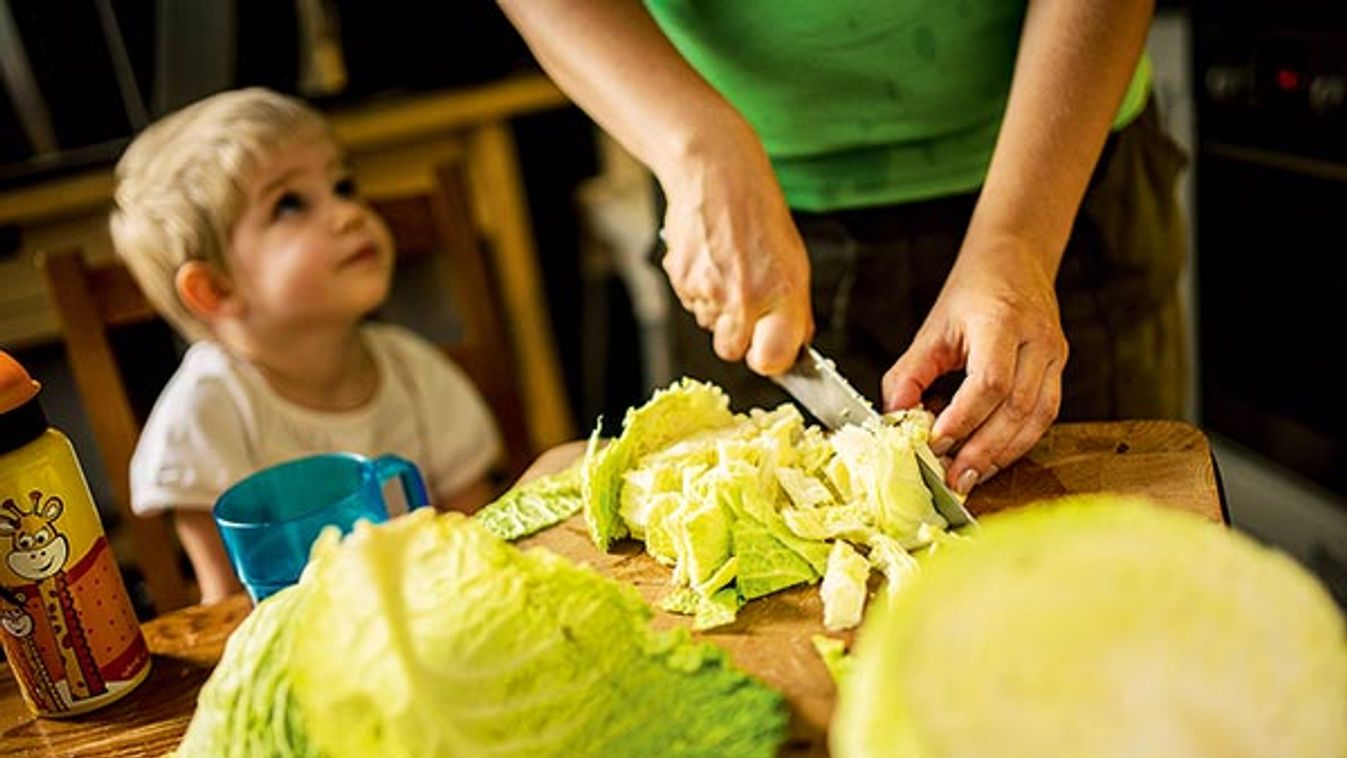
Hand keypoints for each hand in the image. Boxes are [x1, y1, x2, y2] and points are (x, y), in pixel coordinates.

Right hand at [658, 128, 812, 374]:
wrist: (716, 174)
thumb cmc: (758, 212)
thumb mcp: (794, 260)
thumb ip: (794, 308)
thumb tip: (795, 342)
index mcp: (781, 293)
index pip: (772, 361)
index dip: (769, 360)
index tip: (770, 349)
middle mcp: (745, 298)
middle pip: (731, 352)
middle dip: (737, 337)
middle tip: (745, 307)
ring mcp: (709, 291)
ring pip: (709, 326)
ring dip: (717, 309)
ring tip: (727, 269)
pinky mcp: (680, 280)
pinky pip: (691, 303)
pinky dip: (699, 290)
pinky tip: (710, 261)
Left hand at [882, 234, 1067, 493]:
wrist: (1015, 261)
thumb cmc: (972, 293)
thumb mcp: (931, 329)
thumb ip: (909, 374)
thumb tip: (894, 418)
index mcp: (1001, 322)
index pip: (990, 382)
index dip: (963, 419)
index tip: (935, 443)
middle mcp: (1036, 340)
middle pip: (1017, 408)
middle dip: (983, 450)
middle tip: (952, 478)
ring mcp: (1054, 355)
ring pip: (1037, 418)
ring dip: (1002, 454)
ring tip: (970, 477)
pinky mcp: (1059, 370)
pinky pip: (1045, 416)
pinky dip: (1017, 443)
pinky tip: (991, 458)